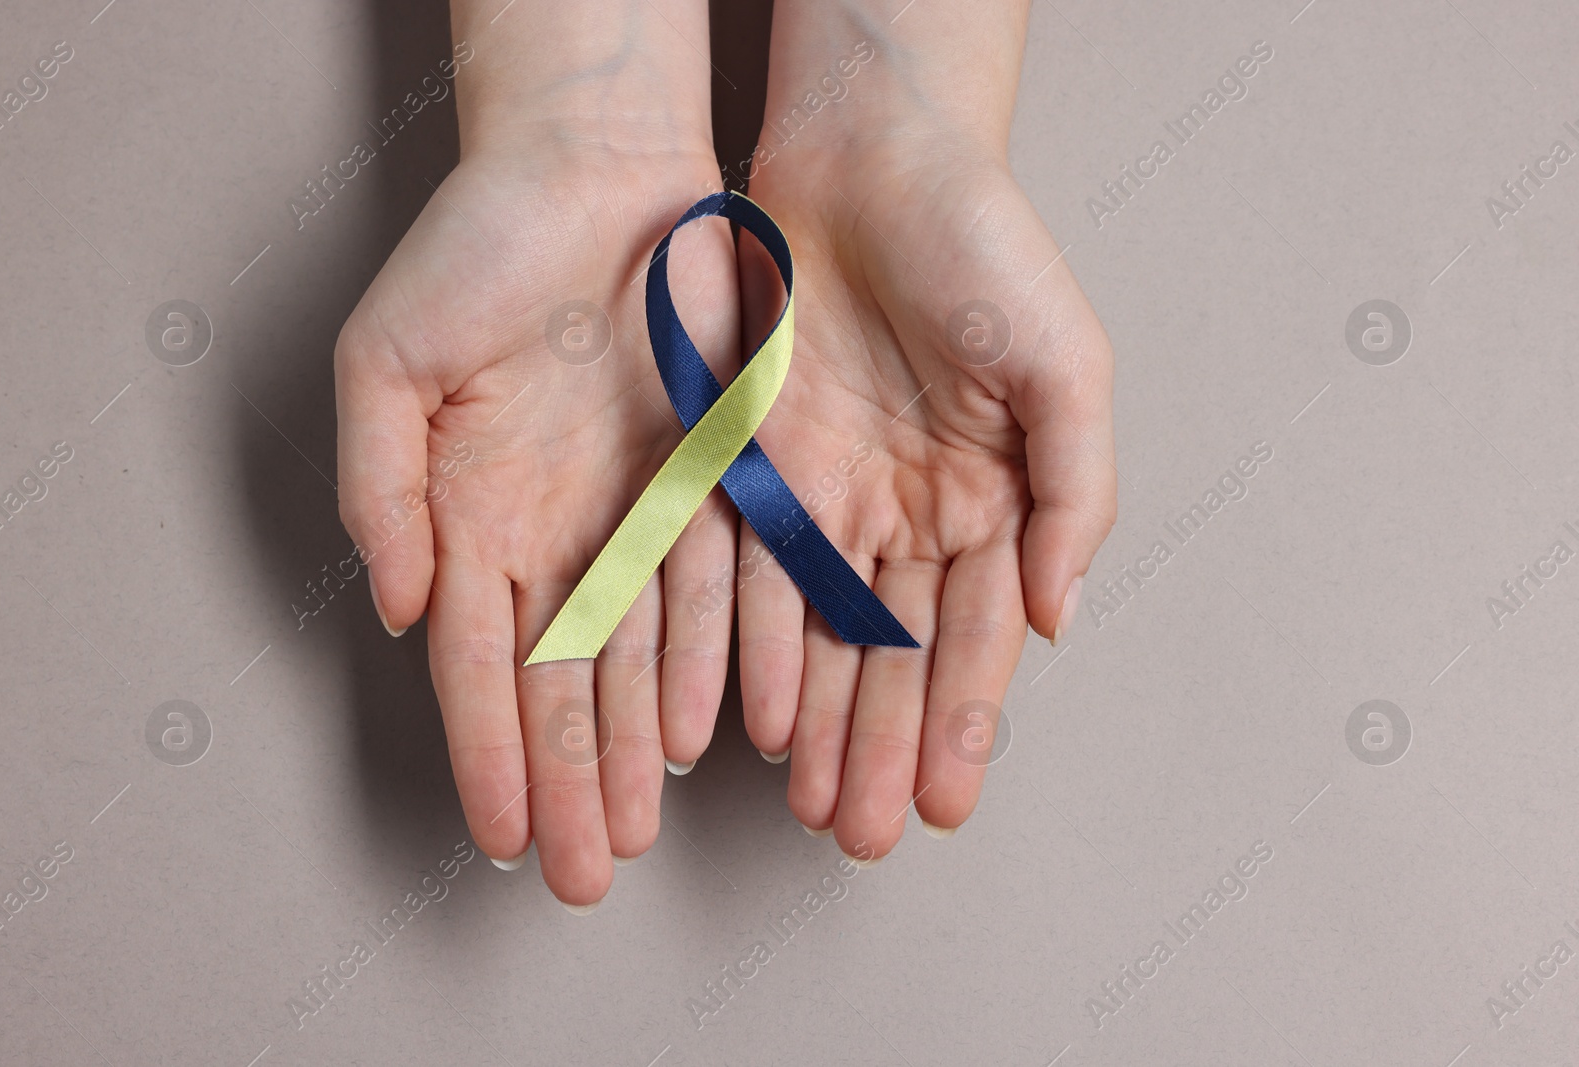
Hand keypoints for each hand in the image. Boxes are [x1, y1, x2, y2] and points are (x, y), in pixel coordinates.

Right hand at [336, 0, 737, 909]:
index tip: (503, 836)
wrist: (596, 171)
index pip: (476, 665)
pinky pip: (708, 590)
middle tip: (581, 874)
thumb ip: (381, 488)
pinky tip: (701, 733)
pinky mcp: (706, 482)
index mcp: (469, 516)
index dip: (488, 754)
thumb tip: (395, 606)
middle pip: (557, 686)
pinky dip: (704, 662)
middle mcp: (552, 533)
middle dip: (568, 783)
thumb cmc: (478, 250)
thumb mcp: (388, 362)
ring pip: (634, 659)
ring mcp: (630, 515)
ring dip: (632, 749)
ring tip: (636, 830)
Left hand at [738, 36, 1115, 856]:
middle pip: (891, 656)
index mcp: (987, 500)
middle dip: (879, 747)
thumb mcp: (1066, 367)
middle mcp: (905, 513)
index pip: (973, 639)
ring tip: (811, 798)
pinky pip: (745, 571)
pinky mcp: (753, 461)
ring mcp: (826, 493)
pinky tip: (750, 710)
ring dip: (815, 720)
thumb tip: (1057, 617)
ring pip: (816, 634)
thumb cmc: (984, 247)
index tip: (943, 804)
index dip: (960, 723)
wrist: (870, 156)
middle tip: (862, 833)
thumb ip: (1074, 496)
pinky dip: (747, 643)